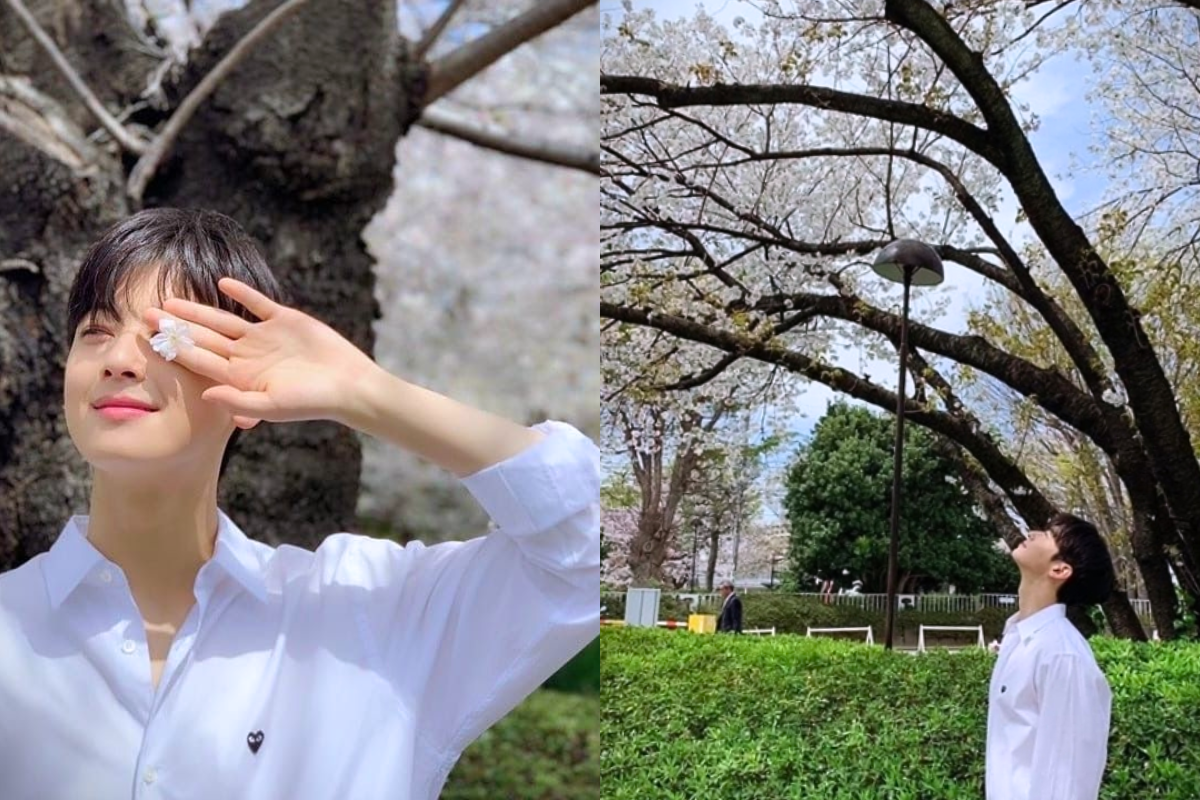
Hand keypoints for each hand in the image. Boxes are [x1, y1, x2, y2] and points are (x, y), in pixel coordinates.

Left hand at [143, 278, 379, 426]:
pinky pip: (258, 304)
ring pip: (224, 320)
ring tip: (171, 301)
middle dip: (176, 328)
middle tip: (145, 314)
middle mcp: (247, 356)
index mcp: (241, 377)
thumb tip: (205, 393)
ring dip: (199, 310)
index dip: (174, 349)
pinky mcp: (285, 321)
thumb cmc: (312, 402)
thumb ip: (239, 402)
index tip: (149, 339)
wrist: (349, 386)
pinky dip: (243, 293)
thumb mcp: (274, 406)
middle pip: (205, 338)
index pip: (200, 360)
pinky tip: (222, 282)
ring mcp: (265, 338)